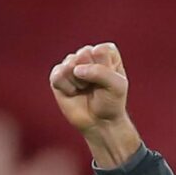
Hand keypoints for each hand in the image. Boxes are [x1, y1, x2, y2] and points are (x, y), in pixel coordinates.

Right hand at [49, 43, 142, 168]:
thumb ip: (101, 71)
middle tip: (95, 86)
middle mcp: (87, 54)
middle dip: (91, 75)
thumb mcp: (118, 86)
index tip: (109, 82)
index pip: (101, 51)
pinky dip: (67, 88)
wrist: (100, 123)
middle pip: (84, 53)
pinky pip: (58, 75)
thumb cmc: (111, 102)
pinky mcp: (58, 75)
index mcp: (105, 52)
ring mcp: (71, 63)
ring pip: (70, 64)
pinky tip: (73, 92)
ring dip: (80, 82)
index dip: (105, 69)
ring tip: (85, 89)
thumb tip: (75, 69)